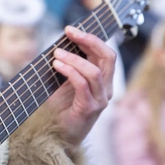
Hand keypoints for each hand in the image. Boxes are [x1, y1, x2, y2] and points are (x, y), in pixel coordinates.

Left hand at [47, 26, 115, 148]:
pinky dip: (70, 71)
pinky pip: (83, 85)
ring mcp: (100, 99)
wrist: (58, 135)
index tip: (71, 29)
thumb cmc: (61, 108)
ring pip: (94, 71)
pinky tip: (57, 65)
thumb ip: (68, 65)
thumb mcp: (64, 81)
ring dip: (74, 58)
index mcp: (103, 80)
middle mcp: (106, 88)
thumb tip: (59, 43)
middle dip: (89, 40)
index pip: (105, 54)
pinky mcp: (90, 108)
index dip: (91, 38)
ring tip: (56, 53)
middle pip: (108, 57)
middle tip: (69, 32)